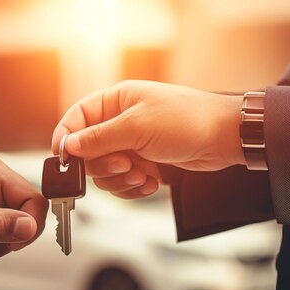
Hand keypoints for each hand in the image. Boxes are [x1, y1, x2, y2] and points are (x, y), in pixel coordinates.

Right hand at [52, 80, 244, 198]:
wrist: (225, 139)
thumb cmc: (187, 120)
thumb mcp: (137, 126)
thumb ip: (98, 138)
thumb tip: (68, 145)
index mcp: (114, 102)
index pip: (75, 119)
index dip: (66, 139)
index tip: (64, 159)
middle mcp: (119, 123)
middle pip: (87, 152)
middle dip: (104, 165)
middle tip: (125, 164)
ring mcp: (131, 145)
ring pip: (105, 172)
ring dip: (121, 179)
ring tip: (143, 174)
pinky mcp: (143, 164)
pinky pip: (123, 183)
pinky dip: (134, 188)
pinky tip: (152, 181)